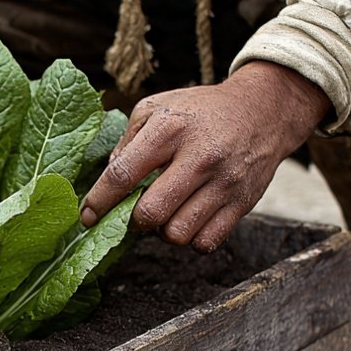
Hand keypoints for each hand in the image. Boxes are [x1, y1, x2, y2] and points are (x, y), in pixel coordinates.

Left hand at [81, 61, 330, 251]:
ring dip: (162, 232)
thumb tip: (107, 181)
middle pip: (150, 214)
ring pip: (177, 234)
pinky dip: (190, 239)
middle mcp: (198, 158)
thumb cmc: (201, 111)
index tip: (87, 216)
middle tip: (133, 212)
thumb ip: (127, 141)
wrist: (263, 110)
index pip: (122, 175)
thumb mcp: (158, 107)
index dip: (98, 202)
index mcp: (170, 130)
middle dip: (133, 220)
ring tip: (165, 214)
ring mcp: (223, 183)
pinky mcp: (242, 203)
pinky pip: (205, 243)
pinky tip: (188, 219)